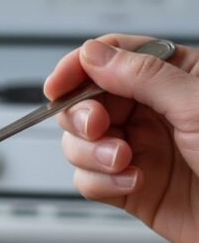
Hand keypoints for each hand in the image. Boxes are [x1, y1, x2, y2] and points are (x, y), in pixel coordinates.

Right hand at [44, 34, 198, 242]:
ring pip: (79, 143)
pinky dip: (100, 182)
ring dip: (92, 154)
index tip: (57, 85)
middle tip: (97, 126)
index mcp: (171, 78)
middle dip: (82, 116)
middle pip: (84, 102)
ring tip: (124, 161)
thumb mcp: (197, 104)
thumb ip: (143, 75)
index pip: (109, 58)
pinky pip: (87, 180)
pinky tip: (132, 182)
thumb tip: (94, 55)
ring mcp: (137, 150)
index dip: (77, 67)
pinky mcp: (128, 187)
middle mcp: (149, 112)